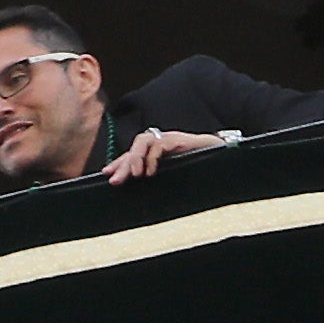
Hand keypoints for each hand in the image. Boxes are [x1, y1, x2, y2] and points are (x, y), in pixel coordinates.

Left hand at [98, 126, 225, 181]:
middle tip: (114, 181)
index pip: (131, 154)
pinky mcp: (176, 139)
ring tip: (134, 176)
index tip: (105, 173)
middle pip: (133, 148)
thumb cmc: (195, 162)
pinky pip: (158, 144)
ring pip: (142, 142)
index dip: (118, 162)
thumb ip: (154, 174)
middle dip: (122, 165)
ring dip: (135, 158)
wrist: (218, 152)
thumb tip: (140, 184)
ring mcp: (167, 138)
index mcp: (154, 148)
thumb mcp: (170, 171)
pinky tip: (150, 172)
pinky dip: (152, 158)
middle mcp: (158, 141)